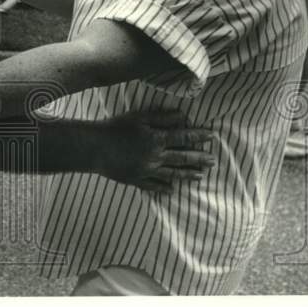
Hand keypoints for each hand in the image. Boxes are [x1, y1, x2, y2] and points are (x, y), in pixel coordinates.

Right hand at [90, 111, 215, 193]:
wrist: (94, 147)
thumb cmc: (115, 127)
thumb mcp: (139, 117)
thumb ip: (162, 117)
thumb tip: (182, 116)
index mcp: (157, 139)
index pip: (183, 137)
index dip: (199, 136)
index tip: (211, 136)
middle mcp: (155, 157)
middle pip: (182, 158)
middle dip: (199, 159)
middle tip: (213, 161)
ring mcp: (147, 171)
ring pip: (172, 174)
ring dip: (187, 175)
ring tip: (200, 176)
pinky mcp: (136, 180)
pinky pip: (154, 186)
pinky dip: (164, 188)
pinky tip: (172, 190)